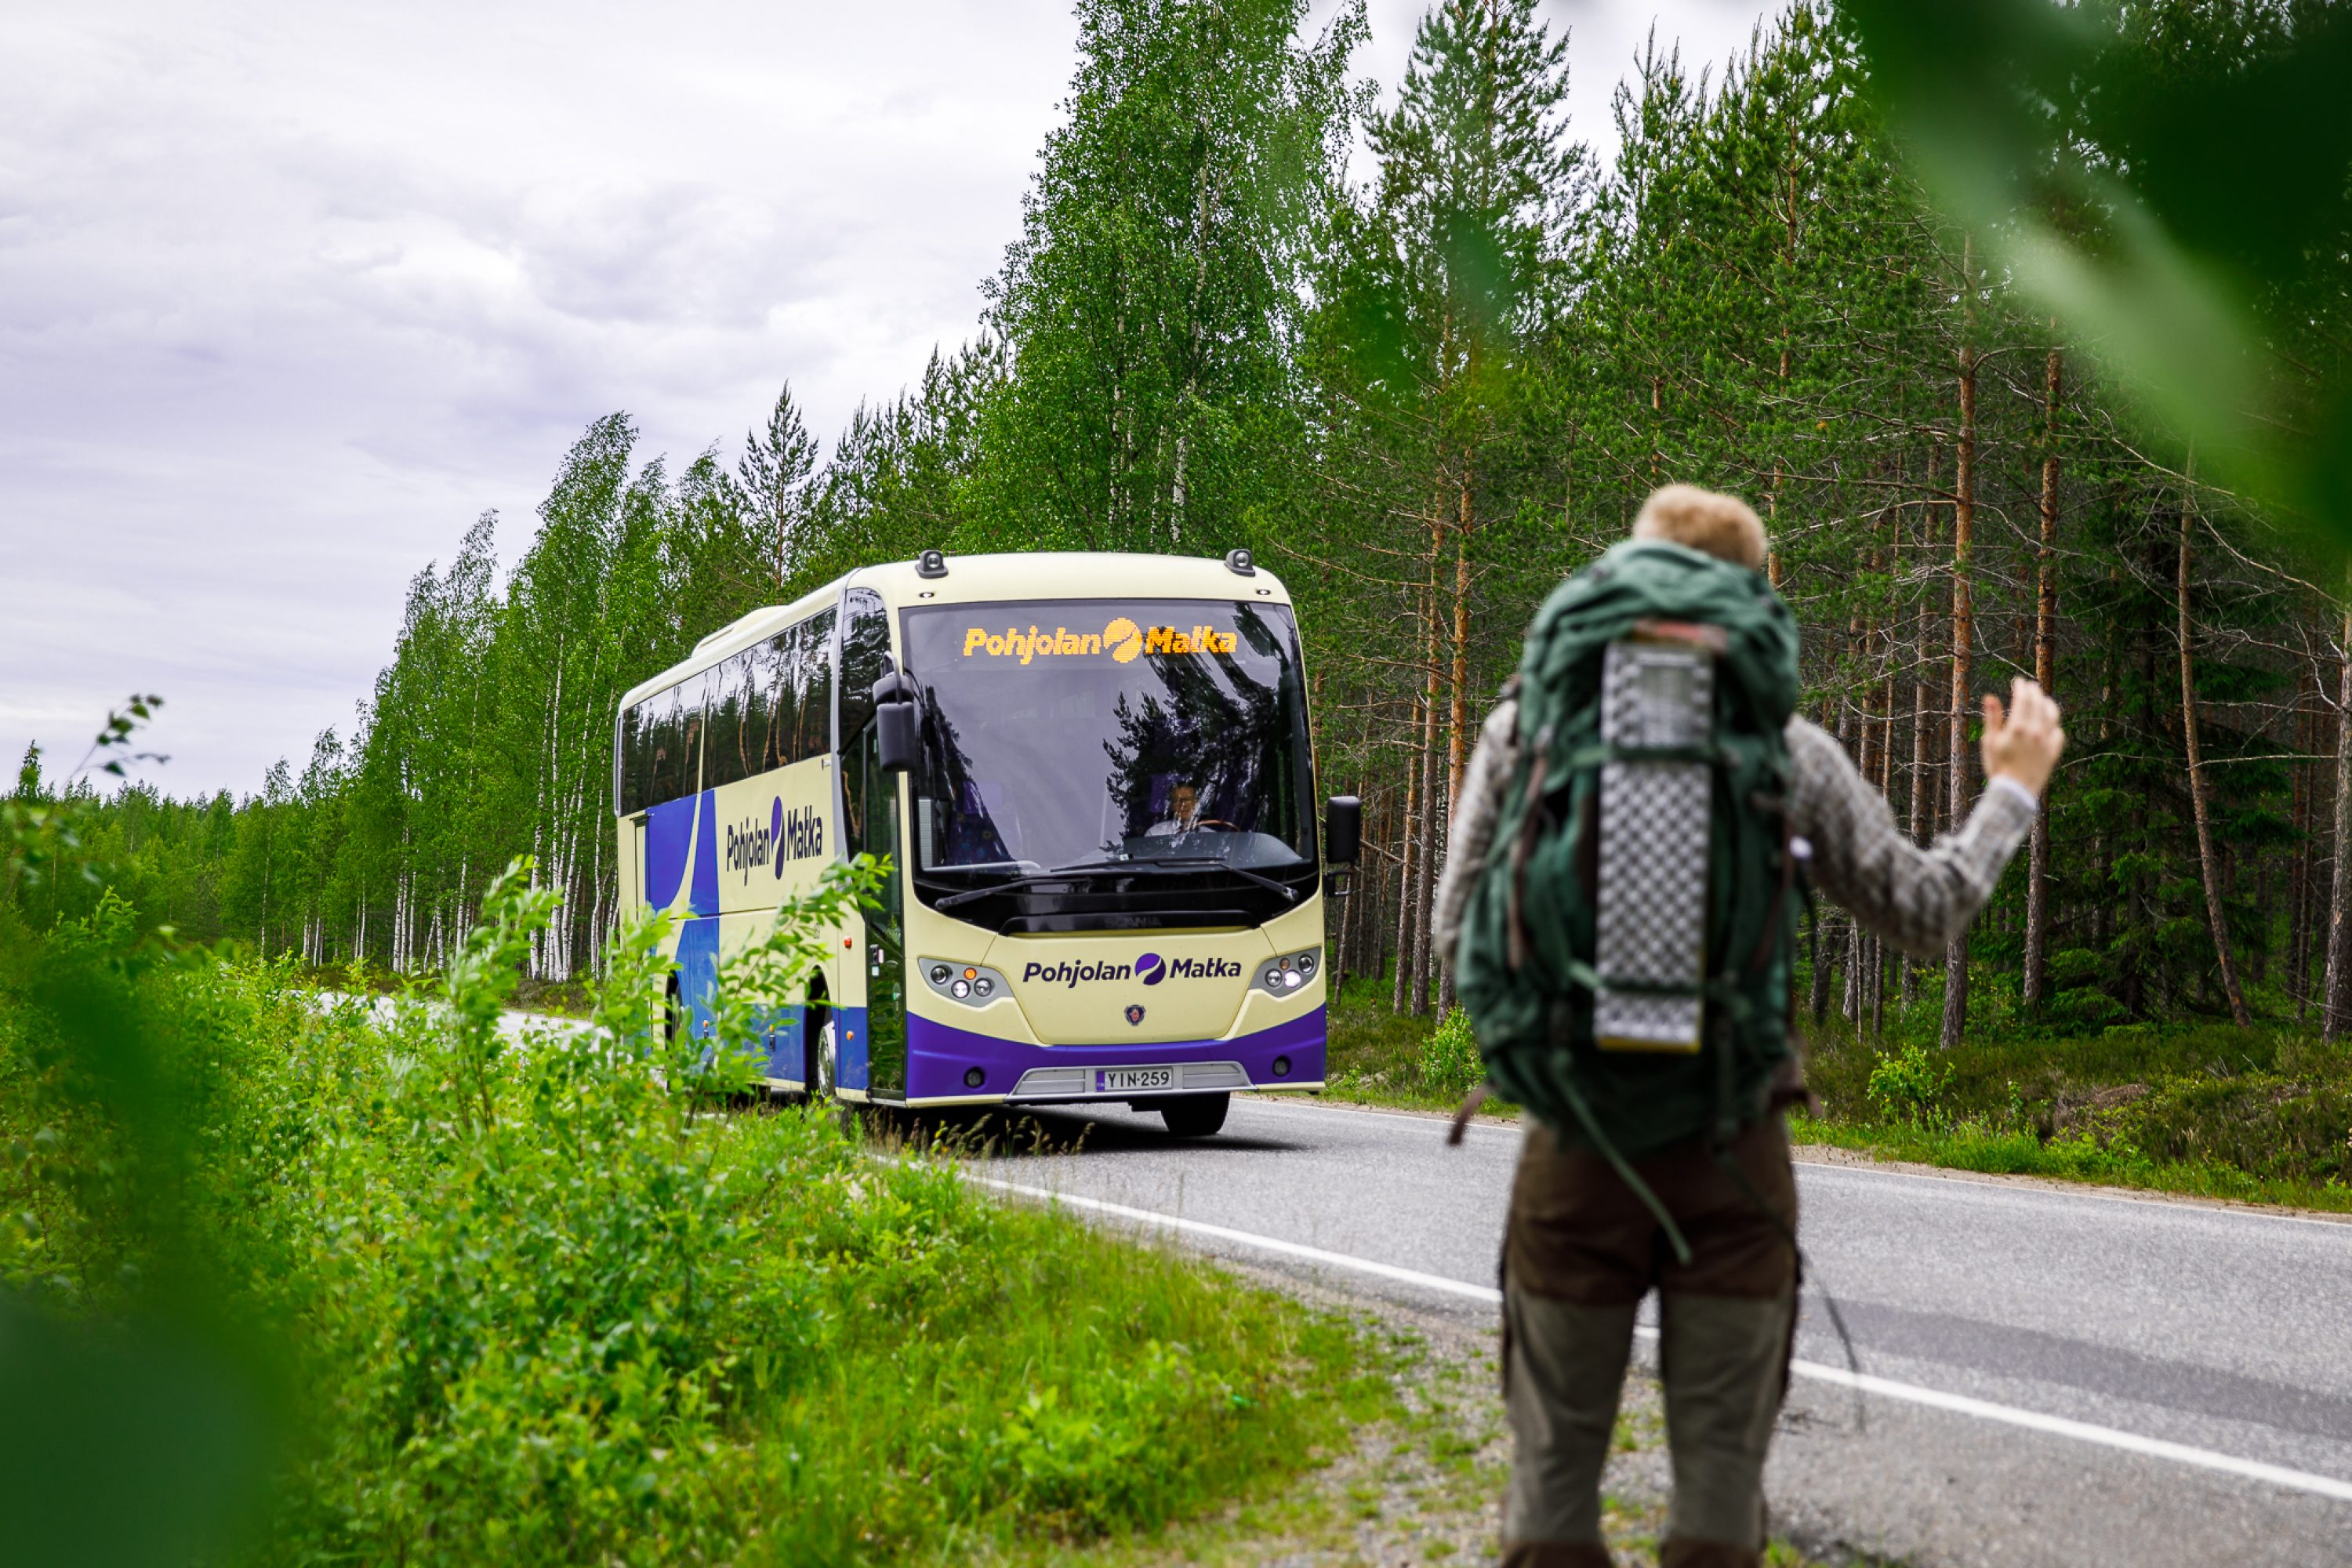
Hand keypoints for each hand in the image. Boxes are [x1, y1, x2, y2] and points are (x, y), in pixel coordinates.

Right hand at [1981, 678, 2064, 798]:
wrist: (2014, 791)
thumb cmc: (1997, 767)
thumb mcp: (1990, 742)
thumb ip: (1992, 718)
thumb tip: (1990, 697)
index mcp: (2017, 727)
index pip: (2023, 699)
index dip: (2021, 687)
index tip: (2018, 682)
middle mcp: (2035, 731)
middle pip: (2038, 703)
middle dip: (2034, 691)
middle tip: (2030, 686)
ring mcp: (2047, 741)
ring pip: (2052, 715)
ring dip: (2047, 704)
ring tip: (2043, 699)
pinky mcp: (2053, 752)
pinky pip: (2058, 732)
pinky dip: (2054, 724)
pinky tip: (2049, 723)